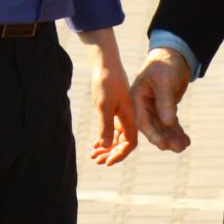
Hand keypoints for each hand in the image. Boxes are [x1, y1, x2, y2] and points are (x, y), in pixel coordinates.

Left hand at [80, 30, 137, 165]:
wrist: (104, 61)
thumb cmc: (105, 80)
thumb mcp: (104, 104)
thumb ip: (106, 125)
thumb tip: (106, 146)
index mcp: (130, 116)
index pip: (130, 143)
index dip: (120, 154)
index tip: (107, 162)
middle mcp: (128, 117)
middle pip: (123, 142)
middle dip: (111, 154)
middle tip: (96, 161)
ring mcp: (121, 114)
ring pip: (116, 137)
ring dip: (106, 148)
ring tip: (93, 156)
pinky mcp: (114, 109)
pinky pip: (112, 129)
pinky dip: (104, 138)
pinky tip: (95, 145)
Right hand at [131, 49, 191, 152]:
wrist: (174, 55)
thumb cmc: (165, 65)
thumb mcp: (164, 81)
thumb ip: (165, 102)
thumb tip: (168, 123)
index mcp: (137, 98)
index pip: (143, 121)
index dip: (153, 135)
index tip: (164, 145)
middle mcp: (143, 105)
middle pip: (153, 127)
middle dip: (166, 139)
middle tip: (179, 148)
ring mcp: (154, 108)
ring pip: (163, 128)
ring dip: (173, 137)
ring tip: (184, 146)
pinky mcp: (165, 108)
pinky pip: (171, 123)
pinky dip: (178, 132)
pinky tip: (186, 140)